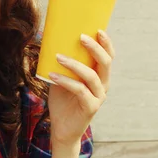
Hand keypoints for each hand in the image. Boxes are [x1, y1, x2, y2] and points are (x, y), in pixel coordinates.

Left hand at [47, 30, 114, 146]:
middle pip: (105, 63)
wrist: (61, 128)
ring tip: (58, 57)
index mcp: (99, 76)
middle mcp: (102, 85)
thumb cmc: (62, 100)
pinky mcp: (90, 107)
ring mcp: (98, 97)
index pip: (108, 57)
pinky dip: (65, 81)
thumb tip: (49, 41)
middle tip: (81, 37)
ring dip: (75, 64)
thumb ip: (61, 64)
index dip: (106, 43)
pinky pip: (80, 90)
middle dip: (95, 48)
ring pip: (91, 76)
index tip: (98, 29)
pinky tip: (52, 75)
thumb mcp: (61, 77)